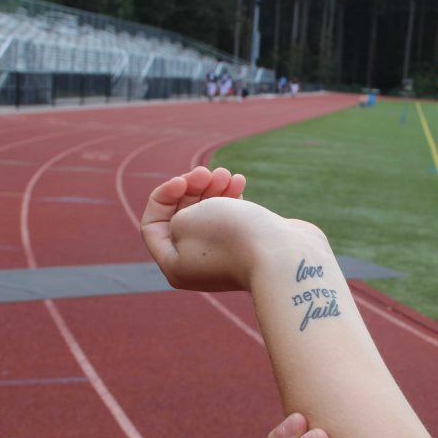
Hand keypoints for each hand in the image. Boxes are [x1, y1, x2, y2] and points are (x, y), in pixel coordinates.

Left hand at [142, 166, 294, 290]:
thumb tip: (193, 218)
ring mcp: (224, 255)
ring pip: (209, 212)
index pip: (154, 225)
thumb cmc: (230, 236)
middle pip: (182, 216)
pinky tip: (240, 181)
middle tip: (208, 172)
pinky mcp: (248, 245)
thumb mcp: (185, 220)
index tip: (182, 181)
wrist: (283, 255)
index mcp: (175, 265)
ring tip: (227, 174)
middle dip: (193, 187)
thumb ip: (175, 214)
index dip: (164, 196)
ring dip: (214, 187)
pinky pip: (232, 216)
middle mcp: (197, 264)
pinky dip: (231, 197)